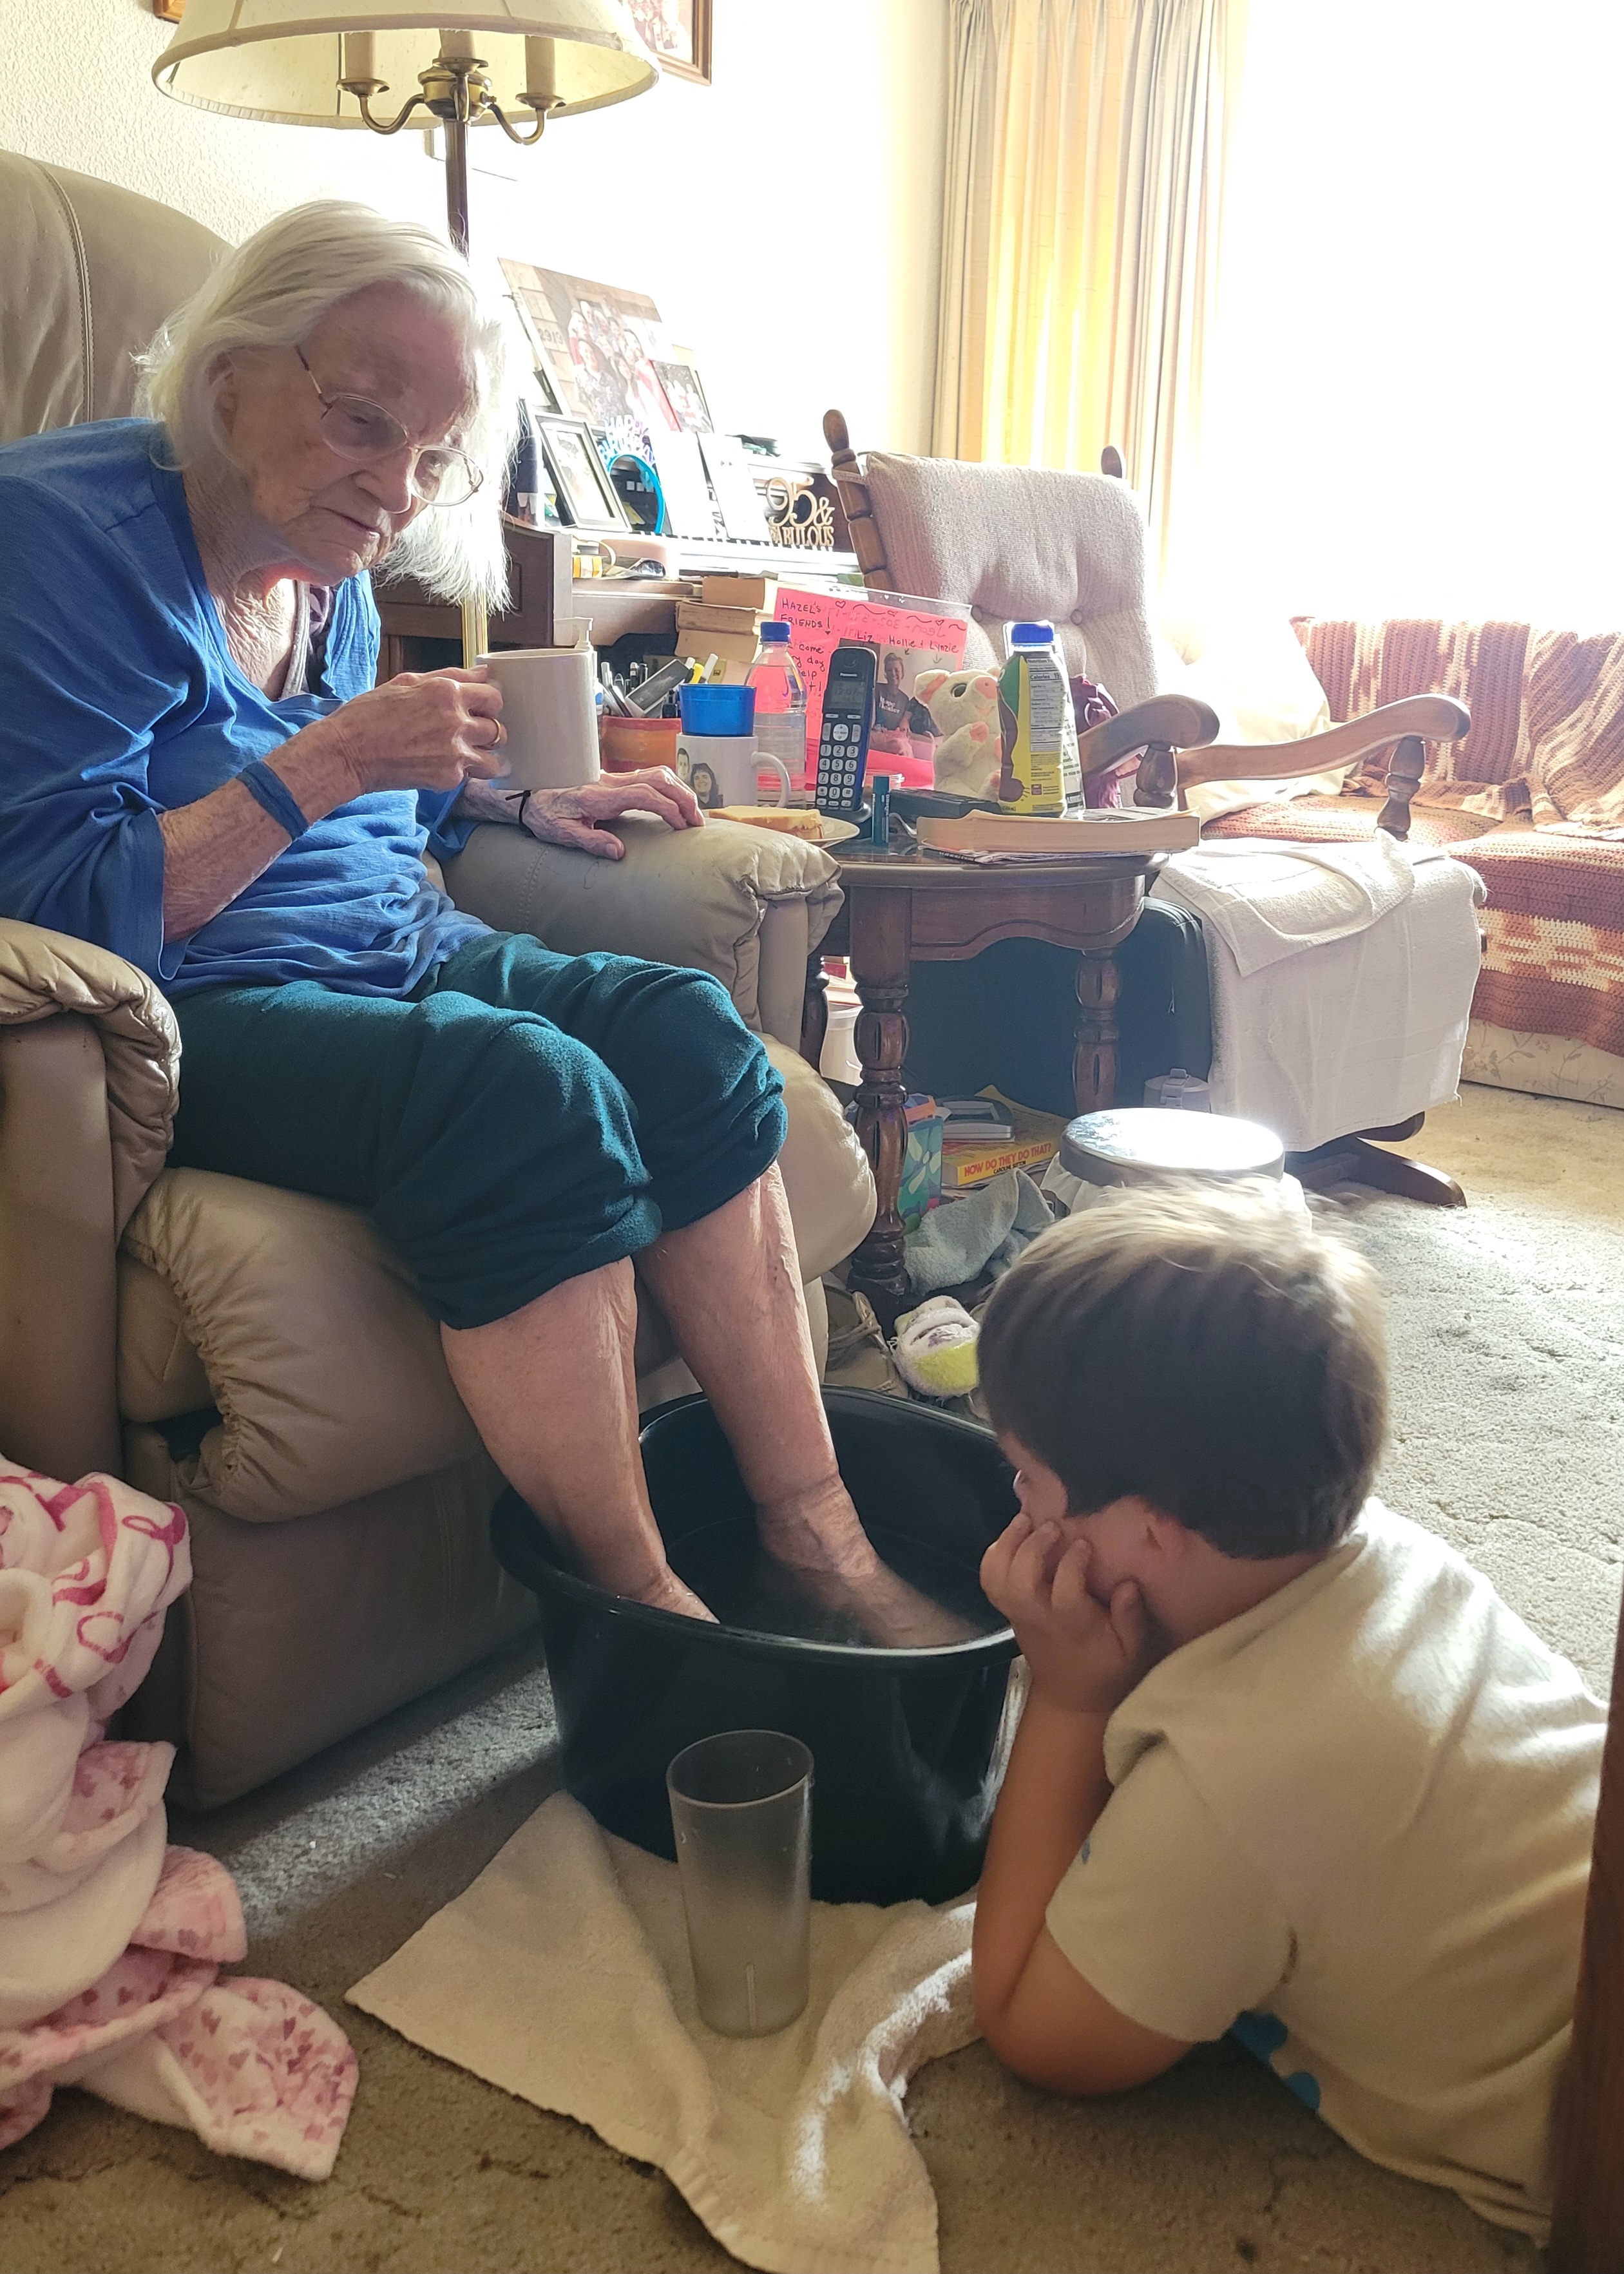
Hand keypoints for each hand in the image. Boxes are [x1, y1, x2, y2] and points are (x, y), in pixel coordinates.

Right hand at [314, 668, 505, 796]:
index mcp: (446, 692)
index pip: (493, 698)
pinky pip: (469, 776)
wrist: (347, 752)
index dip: (487, 704)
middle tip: (467, 734)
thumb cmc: (369, 714)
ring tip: (463, 755)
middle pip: (497, 729)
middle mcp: (456, 721)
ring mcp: (454, 752)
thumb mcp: (407, 681)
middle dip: (486, 731)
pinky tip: (438, 765)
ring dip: (483, 757)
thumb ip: (451, 676)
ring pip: (494, 760)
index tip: (479, 709)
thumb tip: (483, 674)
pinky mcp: (448, 778)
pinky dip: (459, 773)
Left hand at [516, 767, 703, 861]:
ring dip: (679, 790)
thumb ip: (591, 842)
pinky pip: (649, 776)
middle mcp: (610, 783)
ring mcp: (613, 778)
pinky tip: (676, 802)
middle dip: (683, 797)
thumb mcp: (562, 834)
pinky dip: (669, 786)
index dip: (667, 808)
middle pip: (657, 778)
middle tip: (698, 822)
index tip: (682, 825)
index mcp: (599, 797)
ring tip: (693, 813)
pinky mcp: (615, 780)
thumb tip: (619, 852)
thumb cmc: (544, 815)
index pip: (643, 794)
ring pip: (656, 773)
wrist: (529, 794)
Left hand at [980, 1514, 1151, 1716]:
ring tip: (1024, 1520)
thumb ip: (1130, 1617)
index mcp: (1071, 1624)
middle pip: (1020, 1580)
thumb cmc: (1104, 1669)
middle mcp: (1038, 1617)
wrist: (1069, 1697)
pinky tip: (1011, 1536)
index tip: (1084, 1544)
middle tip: (1051, 1525)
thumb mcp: (1131, 1649)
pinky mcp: (1008, 1609)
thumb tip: (1128, 1584)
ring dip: (1006, 1545)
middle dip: (1032, 1547)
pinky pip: (989, 1580)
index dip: (1072, 1562)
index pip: (1064, 1590)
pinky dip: (994, 1555)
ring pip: (997, 1578)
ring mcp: (1017, 1613)